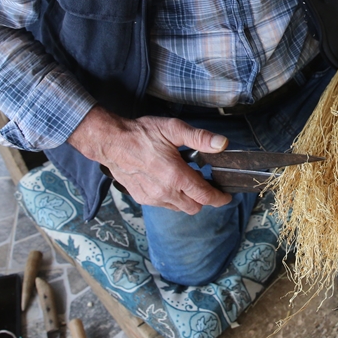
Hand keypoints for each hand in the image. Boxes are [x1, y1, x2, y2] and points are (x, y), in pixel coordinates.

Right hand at [67, 105, 231, 213]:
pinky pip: (165, 205)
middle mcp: (165, 192)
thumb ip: (199, 137)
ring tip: (185, 180)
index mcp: (175, 176)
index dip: (219, 198)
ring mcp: (152, 198)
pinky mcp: (142, 199)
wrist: (111, 142)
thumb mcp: (173, 129)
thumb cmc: (141, 134)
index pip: (205, 196)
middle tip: (204, 182)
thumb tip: (222, 143)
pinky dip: (172, 198)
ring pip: (179, 208)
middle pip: (194, 207)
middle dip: (204, 199)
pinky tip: (169, 182)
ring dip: (187, 199)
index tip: (226, 195)